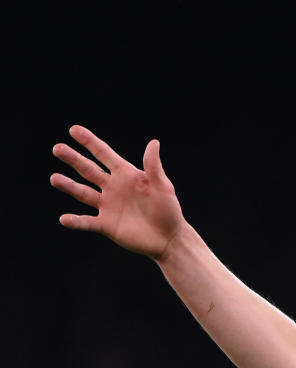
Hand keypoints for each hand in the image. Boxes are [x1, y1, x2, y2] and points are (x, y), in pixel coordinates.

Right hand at [51, 126, 185, 259]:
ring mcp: (107, 206)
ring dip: (68, 186)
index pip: (104, 155)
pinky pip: (87, 222)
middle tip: (57, 148)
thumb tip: (154, 142)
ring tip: (54, 178)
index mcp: (126, 175)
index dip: (90, 142)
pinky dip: (76, 221)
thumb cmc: (169, 209)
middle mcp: (113, 188)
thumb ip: (153, 167)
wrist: (169, 238)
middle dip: (73, 159)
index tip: (74, 129)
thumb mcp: (162, 186)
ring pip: (83, 193)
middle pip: (88, 170)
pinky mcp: (106, 225)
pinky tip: (64, 219)